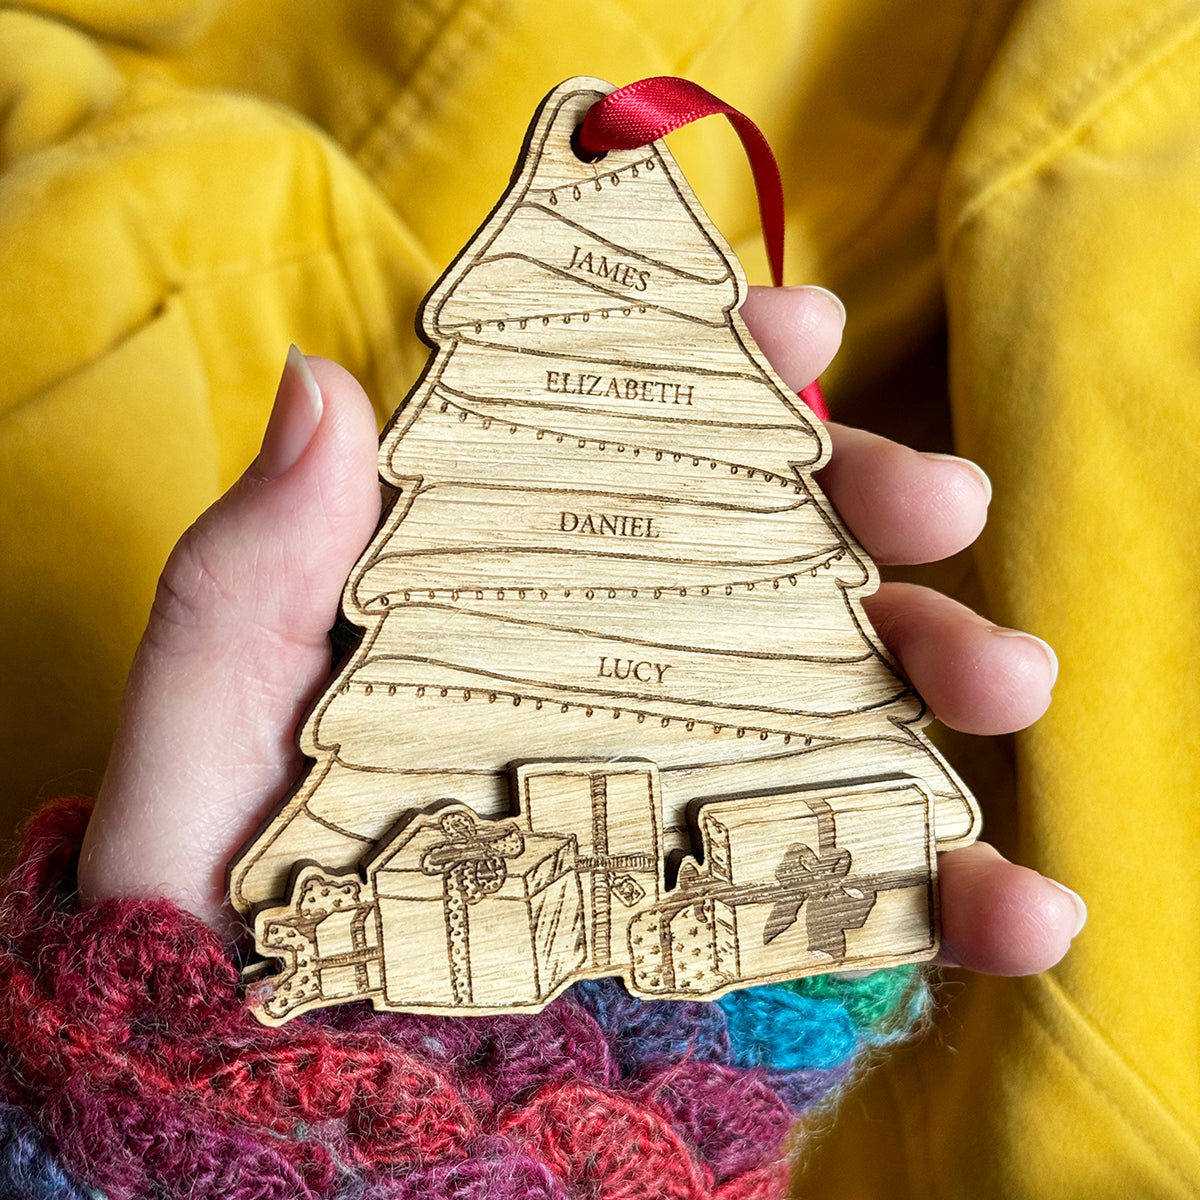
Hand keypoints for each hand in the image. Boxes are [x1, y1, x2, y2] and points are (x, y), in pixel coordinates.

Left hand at [79, 292, 1084, 974]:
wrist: (267, 1067)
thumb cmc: (219, 880)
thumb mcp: (216, 717)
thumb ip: (254, 571)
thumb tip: (326, 386)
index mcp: (506, 586)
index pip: (622, 447)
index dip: (716, 374)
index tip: (795, 327)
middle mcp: (614, 664)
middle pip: (770, 554)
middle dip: (875, 503)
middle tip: (941, 501)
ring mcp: (684, 783)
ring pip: (850, 699)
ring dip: (953, 671)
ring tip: (1010, 680)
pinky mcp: (729, 910)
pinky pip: (864, 890)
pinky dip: (959, 898)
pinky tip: (1021, 906)